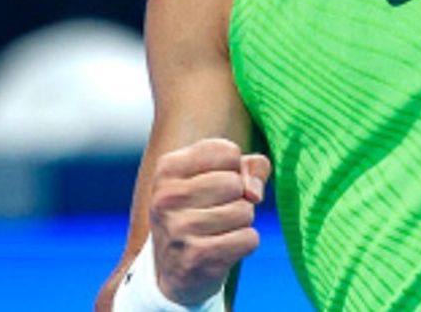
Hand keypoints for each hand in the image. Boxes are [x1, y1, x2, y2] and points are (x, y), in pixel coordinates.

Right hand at [149, 138, 270, 304]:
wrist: (174, 269)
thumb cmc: (202, 210)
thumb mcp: (218, 177)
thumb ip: (250, 166)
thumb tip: (254, 193)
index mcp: (167, 168)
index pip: (227, 152)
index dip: (234, 169)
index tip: (216, 183)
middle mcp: (166, 197)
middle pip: (235, 183)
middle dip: (239, 197)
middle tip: (217, 211)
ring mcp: (178, 228)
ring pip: (245, 211)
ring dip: (242, 222)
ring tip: (219, 230)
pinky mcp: (196, 257)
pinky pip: (249, 239)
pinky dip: (245, 243)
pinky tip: (224, 248)